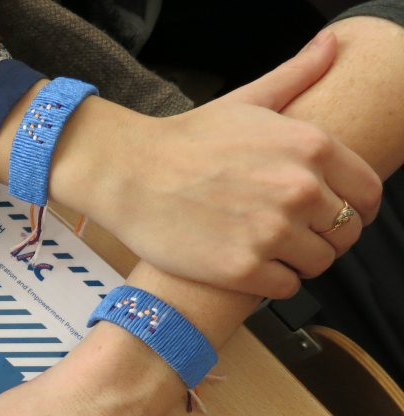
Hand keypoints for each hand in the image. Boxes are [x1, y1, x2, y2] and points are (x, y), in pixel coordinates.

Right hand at [51, 29, 382, 298]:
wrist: (128, 174)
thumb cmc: (183, 140)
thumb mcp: (246, 101)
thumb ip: (296, 76)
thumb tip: (331, 45)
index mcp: (312, 148)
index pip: (368, 195)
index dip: (353, 209)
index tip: (330, 216)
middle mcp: (299, 190)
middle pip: (343, 234)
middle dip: (322, 236)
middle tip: (287, 234)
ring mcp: (272, 233)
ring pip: (318, 264)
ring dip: (297, 262)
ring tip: (265, 250)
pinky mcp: (243, 270)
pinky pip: (286, 288)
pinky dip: (272, 283)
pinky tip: (248, 266)